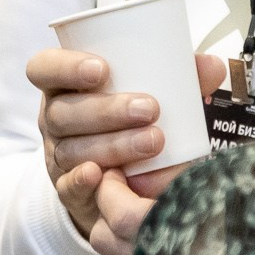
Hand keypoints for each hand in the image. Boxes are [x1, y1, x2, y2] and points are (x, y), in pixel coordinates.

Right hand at [32, 51, 223, 254]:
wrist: (117, 179)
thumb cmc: (131, 123)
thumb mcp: (148, 95)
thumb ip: (178, 80)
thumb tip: (210, 65)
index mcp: (64, 87)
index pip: (44, 69)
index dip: (64, 66)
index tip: (102, 69)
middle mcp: (54, 119)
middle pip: (63, 112)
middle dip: (105, 110)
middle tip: (149, 109)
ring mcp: (58, 155)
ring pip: (71, 149)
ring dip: (112, 145)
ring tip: (153, 141)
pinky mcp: (67, 189)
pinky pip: (68, 187)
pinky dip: (83, 181)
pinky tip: (101, 175)